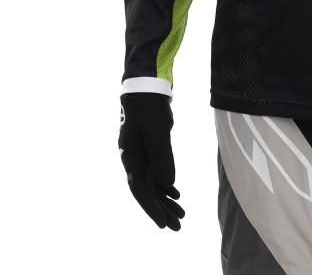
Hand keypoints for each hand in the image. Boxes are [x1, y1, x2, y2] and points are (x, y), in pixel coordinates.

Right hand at [118, 92, 185, 230]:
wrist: (147, 86)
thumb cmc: (150, 106)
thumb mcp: (159, 131)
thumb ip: (163, 157)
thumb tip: (167, 184)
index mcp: (130, 156)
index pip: (140, 190)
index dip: (152, 208)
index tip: (163, 224)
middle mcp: (133, 158)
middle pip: (147, 191)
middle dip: (162, 209)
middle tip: (177, 226)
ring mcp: (140, 154)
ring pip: (152, 183)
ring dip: (165, 198)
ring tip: (181, 213)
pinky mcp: (148, 148)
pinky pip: (156, 172)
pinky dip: (165, 184)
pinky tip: (176, 193)